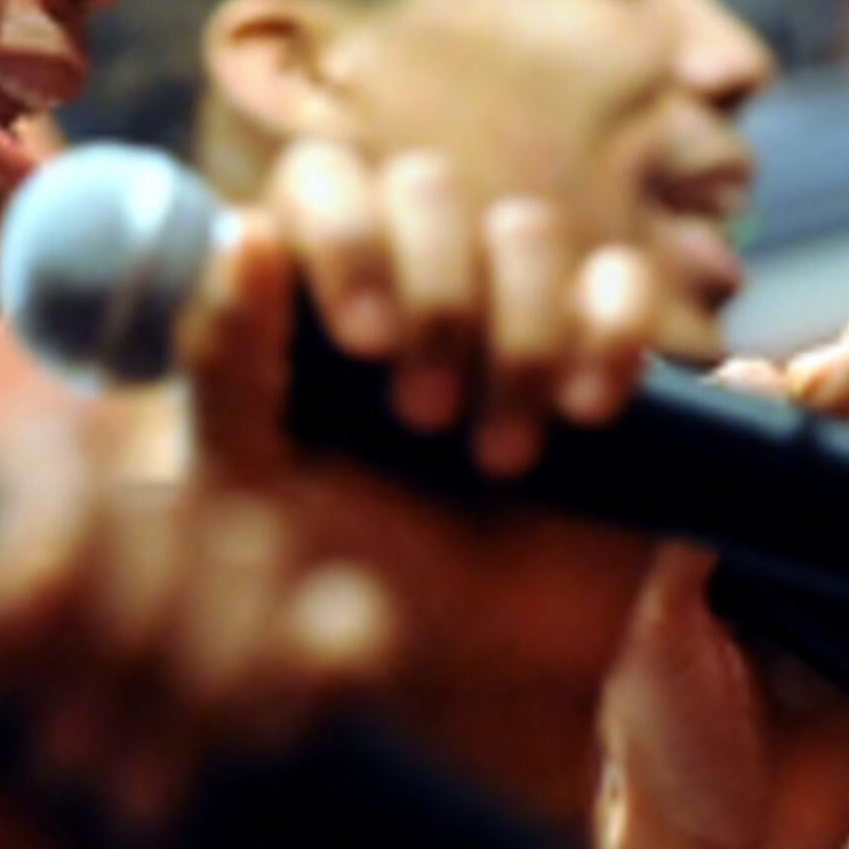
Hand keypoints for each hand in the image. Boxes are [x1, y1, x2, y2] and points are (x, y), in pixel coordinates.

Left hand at [0, 415, 396, 848]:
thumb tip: (47, 581)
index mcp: (5, 552)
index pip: (49, 456)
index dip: (43, 549)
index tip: (15, 673)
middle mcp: (121, 562)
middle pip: (154, 505)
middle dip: (116, 648)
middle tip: (68, 774)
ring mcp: (227, 613)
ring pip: (252, 550)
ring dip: (196, 693)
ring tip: (141, 809)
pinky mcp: (320, 681)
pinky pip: (350, 617)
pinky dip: (304, 681)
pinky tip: (260, 758)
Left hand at [185, 142, 659, 816]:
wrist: (474, 667)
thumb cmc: (345, 574)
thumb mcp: (254, 487)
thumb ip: (226, 364)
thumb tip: (240, 229)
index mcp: (315, 297)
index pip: (322, 182)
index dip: (344, 232)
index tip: (361, 338)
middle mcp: (412, 281)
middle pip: (427, 186)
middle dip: (436, 295)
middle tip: (425, 414)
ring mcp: (513, 307)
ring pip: (526, 229)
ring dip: (517, 341)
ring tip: (499, 459)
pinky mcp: (603, 348)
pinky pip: (622, 280)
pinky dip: (608, 334)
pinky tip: (591, 415)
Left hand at [597, 246, 848, 848]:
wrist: (726, 842)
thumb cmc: (665, 745)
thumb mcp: (656, 640)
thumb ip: (689, 541)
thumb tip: (745, 409)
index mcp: (707, 500)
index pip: (770, 405)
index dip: (818, 375)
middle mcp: (775, 502)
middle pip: (842, 382)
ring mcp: (843, 537)